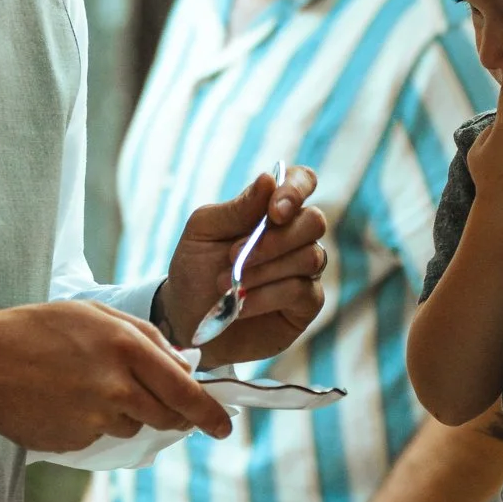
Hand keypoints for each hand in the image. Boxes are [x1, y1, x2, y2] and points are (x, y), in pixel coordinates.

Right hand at [0, 301, 230, 451]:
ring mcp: (96, 417)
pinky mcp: (76, 440)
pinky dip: (93, 422)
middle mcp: (117, 385)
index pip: (185, 391)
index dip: (210, 413)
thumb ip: (145, 337)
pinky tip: (64, 401)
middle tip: (157, 403)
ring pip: (133, 425)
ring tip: (85, 386)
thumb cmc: (37, 330)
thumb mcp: (94, 314)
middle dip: (172, 414)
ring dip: (124, 412)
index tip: (224, 426)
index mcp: (126, 347)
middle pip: (167, 415)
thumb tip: (183, 366)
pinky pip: (101, 435)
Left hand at [162, 166, 327, 365]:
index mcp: (270, 210)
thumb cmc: (195, 271)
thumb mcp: (203, 233)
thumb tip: (269, 179)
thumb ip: (236, 208)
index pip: (302, 181)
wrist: (188, 323)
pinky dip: (266, 296)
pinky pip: (301, 291)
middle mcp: (294, 237)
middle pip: (313, 222)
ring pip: (310, 257)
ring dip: (264, 270)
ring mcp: (304, 271)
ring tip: (228, 284)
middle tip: (233, 255)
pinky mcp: (305, 304)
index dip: (296, 190)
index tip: (274, 211)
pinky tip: (241, 305)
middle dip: (274, 240)